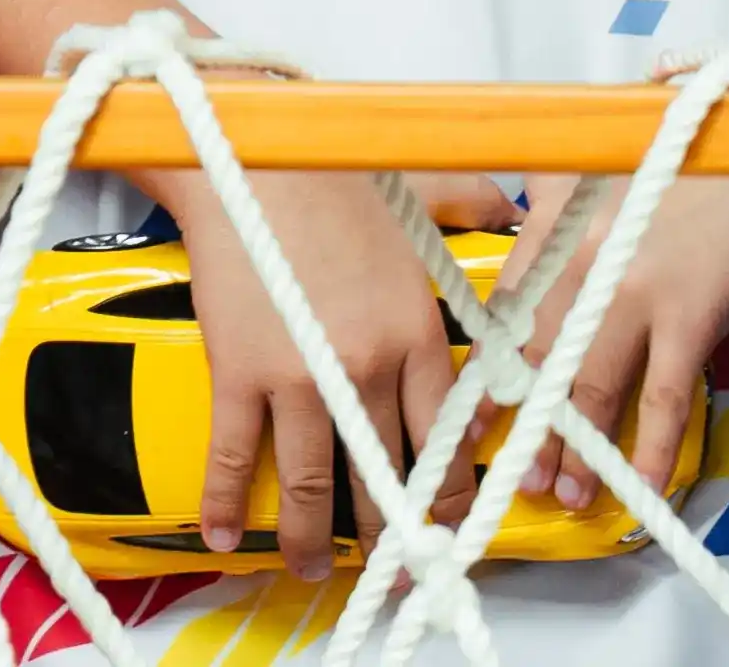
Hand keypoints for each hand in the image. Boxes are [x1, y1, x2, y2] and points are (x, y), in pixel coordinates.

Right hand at [157, 162, 499, 575]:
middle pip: (385, 475)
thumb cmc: (331, 173)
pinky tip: (222, 531)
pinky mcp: (240, 374)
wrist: (250, 157)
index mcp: (417, 333)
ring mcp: (302, 377)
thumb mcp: (421, 192)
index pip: (445, 437)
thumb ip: (468, 208)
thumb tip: (506, 205)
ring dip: (311, 538)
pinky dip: (226, 501)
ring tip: (309, 568)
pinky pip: (235, 455)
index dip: (447, 492)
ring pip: (314, 485)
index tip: (445, 519)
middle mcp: (368, 366)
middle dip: (388, 536)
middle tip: (388, 571)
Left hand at [495, 167, 728, 516]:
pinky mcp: (692, 314)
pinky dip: (654, 447)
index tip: (474, 419)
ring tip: (567, 494)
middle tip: (516, 475)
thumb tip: (521, 233)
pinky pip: (664, 397)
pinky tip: (645, 484)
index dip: (489, 374)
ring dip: (578, 450)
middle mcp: (583, 261)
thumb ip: (554, 203)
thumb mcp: (599, 168)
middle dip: (527, 427)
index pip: (505, 314)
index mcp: (555, 226)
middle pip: (540, 361)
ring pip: (592, 388)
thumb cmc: (684, 156)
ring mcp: (636, 291)